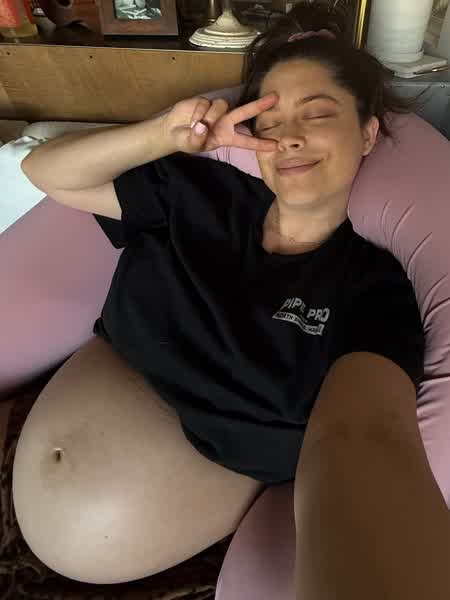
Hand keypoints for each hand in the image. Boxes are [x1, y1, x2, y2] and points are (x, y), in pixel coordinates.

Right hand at [164, 93, 278, 153]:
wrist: (172, 130)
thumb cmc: (187, 141)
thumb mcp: (193, 145)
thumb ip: (198, 138)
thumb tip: (203, 124)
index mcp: (227, 137)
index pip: (246, 141)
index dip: (260, 143)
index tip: (276, 145)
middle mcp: (226, 122)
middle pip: (245, 112)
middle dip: (260, 105)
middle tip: (276, 97)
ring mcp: (217, 110)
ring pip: (222, 106)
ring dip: (210, 116)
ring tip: (197, 124)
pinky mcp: (206, 100)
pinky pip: (206, 103)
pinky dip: (198, 112)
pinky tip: (192, 117)